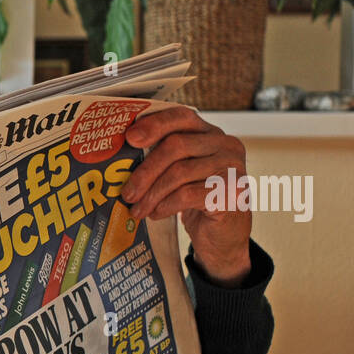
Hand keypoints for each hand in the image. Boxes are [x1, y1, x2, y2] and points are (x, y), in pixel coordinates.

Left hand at [122, 107, 252, 287]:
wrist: (224, 237)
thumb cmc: (197, 202)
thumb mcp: (182, 175)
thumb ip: (164, 160)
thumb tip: (121, 159)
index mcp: (211, 134)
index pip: (182, 117)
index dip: (154, 124)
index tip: (129, 138)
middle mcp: (226, 145)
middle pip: (176, 146)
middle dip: (145, 171)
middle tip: (126, 193)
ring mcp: (232, 167)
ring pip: (179, 172)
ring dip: (151, 194)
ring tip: (137, 210)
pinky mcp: (231, 192)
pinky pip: (187, 194)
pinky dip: (165, 205)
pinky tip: (155, 214)